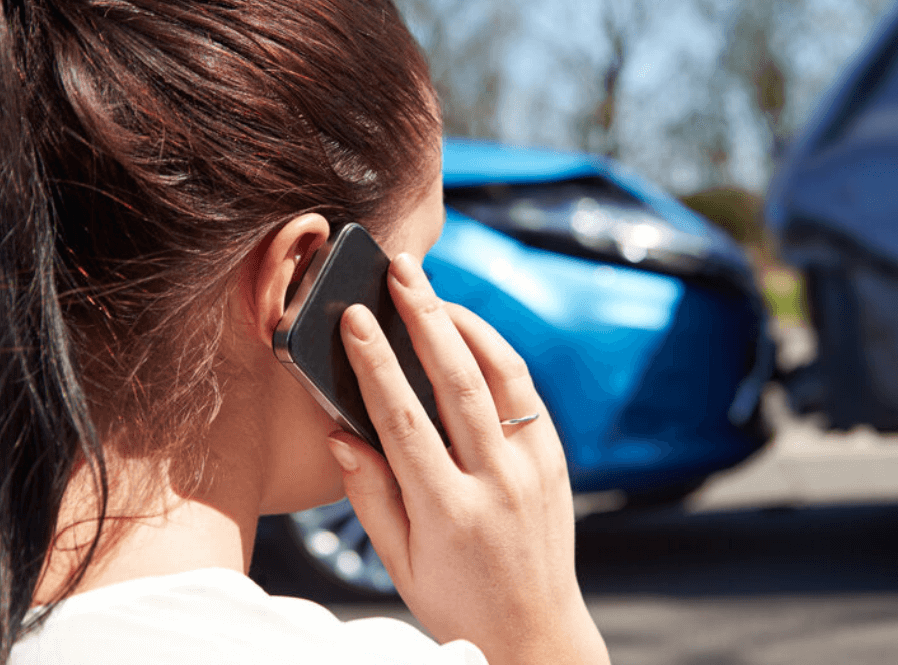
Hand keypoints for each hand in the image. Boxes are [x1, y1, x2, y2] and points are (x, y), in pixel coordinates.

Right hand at [325, 252, 608, 664]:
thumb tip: (340, 433)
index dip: (376, 363)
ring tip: (433, 289)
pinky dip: (498, 354)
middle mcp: (497, 482)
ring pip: (502, 375)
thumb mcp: (400, 564)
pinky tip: (469, 332)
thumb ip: (370, 496)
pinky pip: (525, 393)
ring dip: (466, 323)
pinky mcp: (556, 460)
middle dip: (425, 317)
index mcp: (449, 511)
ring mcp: (534, 467)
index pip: (405, 420)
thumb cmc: (457, 601)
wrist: (536, 630)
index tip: (354, 319)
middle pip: (458, 381)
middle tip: (401, 271)